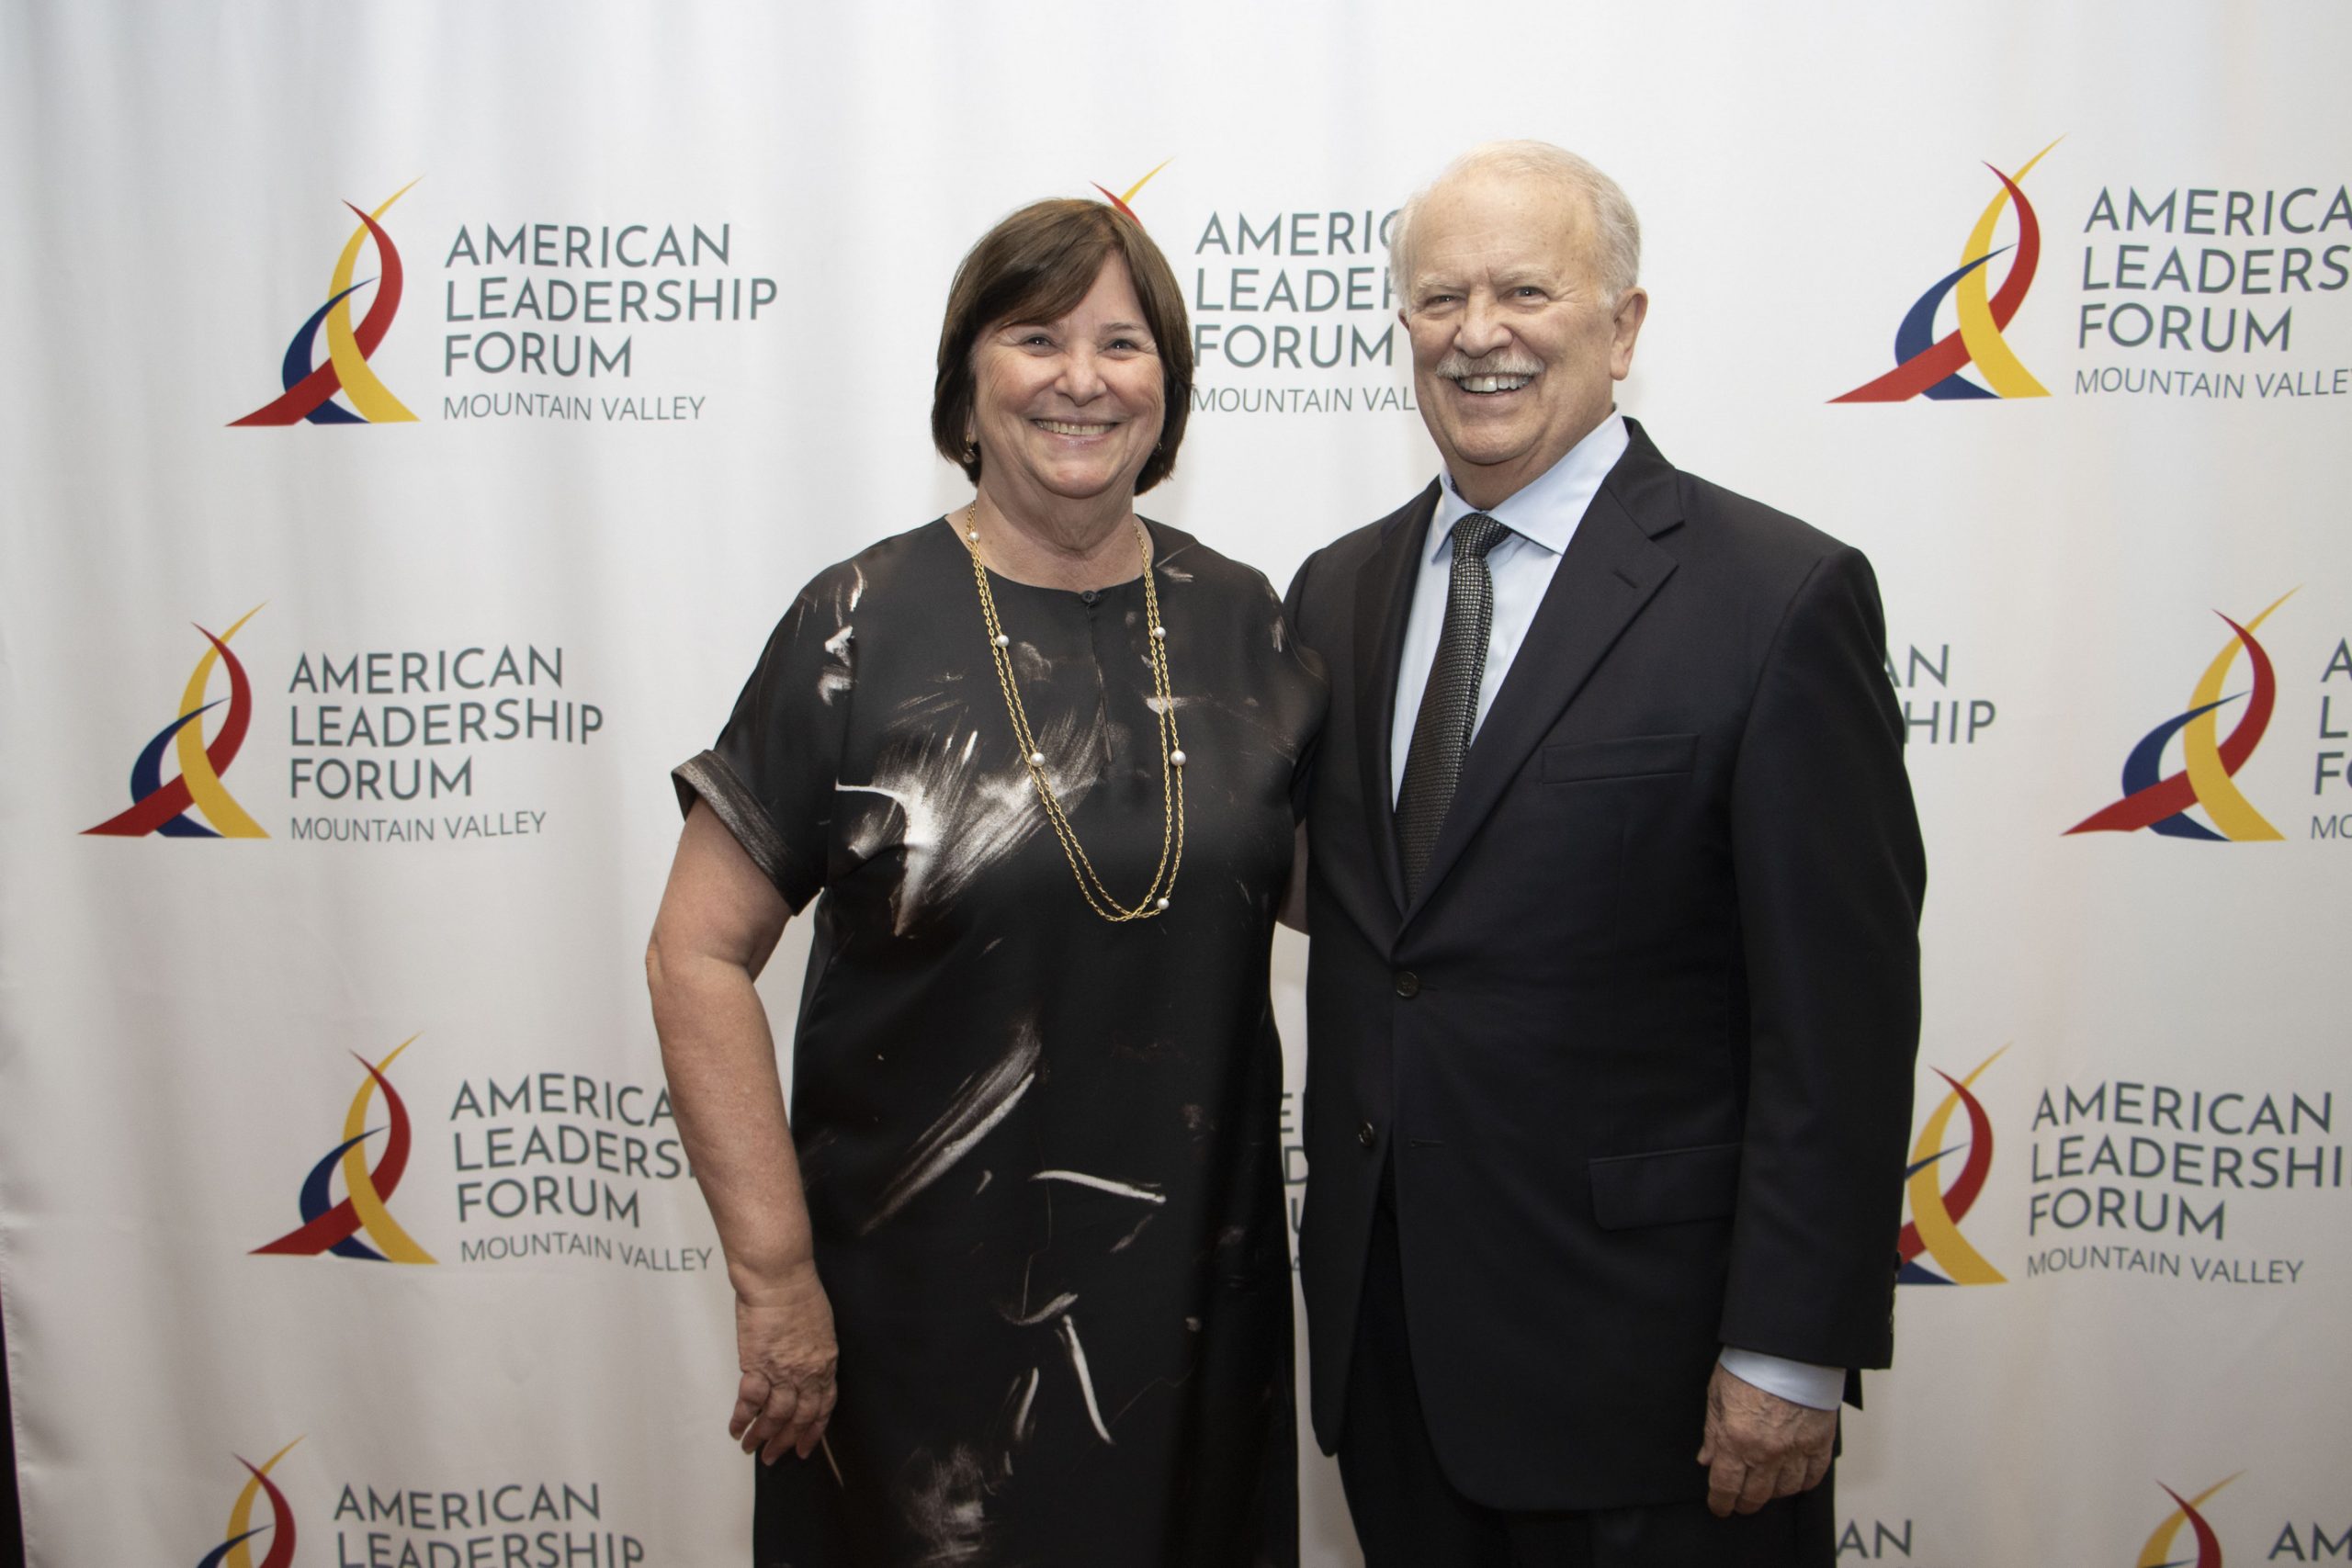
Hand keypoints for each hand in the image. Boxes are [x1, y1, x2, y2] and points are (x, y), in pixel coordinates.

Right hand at [729, 1262, 838, 1463]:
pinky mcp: (757, 1366)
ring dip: (762, 1436)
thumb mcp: (819, 1327)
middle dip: (786, 1442)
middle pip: (799, 1417)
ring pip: (775, 1416)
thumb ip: (813, 1352)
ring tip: (751, 1448)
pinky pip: (749, 1402)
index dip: (814, 1430)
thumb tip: (803, 1368)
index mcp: (825, 1362)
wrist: (779, 1279)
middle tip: (774, 1456)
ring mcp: (782, 1372)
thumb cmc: (799, 1292)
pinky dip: (741, 1418)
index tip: (805, 1446)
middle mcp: (807, 1373)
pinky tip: (736, 1429)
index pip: (824, 1406)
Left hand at [1695, 1362, 1835, 1517]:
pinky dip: (1802, 1484)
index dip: (1720, 1502)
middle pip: (1755, 1495)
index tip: (1719, 1507)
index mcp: (1735, 1440)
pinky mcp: (1819, 1443)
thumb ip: (1712, 1431)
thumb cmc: (1750, 1364)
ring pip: (1784, 1491)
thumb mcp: (1717, 1394)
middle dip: (1744, 1504)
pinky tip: (1793, 1481)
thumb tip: (1706, 1459)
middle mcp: (1766, 1452)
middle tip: (1740, 1504)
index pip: (1725, 1486)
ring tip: (1765, 1489)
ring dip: (1772, 1494)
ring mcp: (1795, 1450)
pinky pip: (1813, 1477)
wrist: (1788, 1347)